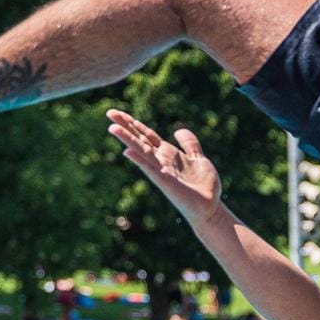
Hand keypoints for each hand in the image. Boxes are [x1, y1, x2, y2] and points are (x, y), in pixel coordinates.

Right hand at [107, 108, 221, 221]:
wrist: (211, 207)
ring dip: (127, 140)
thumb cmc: (204, 186)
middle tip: (109, 112)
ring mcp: (162, 171)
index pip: (147, 135)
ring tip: (113, 128)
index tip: (118, 113)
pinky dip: (140, 160)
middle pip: (140, 139)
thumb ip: (189, 144)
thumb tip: (178, 130)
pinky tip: (128, 152)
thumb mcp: (198, 158)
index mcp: (168, 154)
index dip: (134, 123)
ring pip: (142, 151)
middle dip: (125, 126)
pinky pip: (151, 169)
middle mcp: (162, 161)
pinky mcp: (166, 182)